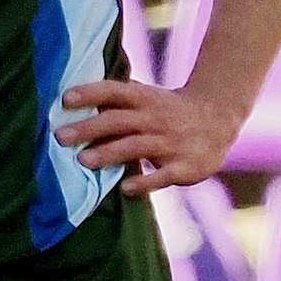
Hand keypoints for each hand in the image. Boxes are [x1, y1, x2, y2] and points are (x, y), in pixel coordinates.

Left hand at [58, 75, 244, 189]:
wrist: (219, 119)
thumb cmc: (170, 110)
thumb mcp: (148, 97)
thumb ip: (118, 100)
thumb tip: (72, 97)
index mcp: (145, 98)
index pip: (114, 91)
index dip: (90, 93)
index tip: (64, 99)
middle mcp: (156, 118)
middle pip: (119, 120)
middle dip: (89, 128)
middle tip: (60, 137)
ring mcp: (171, 142)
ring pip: (136, 146)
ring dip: (108, 153)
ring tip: (82, 161)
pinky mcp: (184, 166)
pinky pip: (162, 175)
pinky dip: (144, 182)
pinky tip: (125, 189)